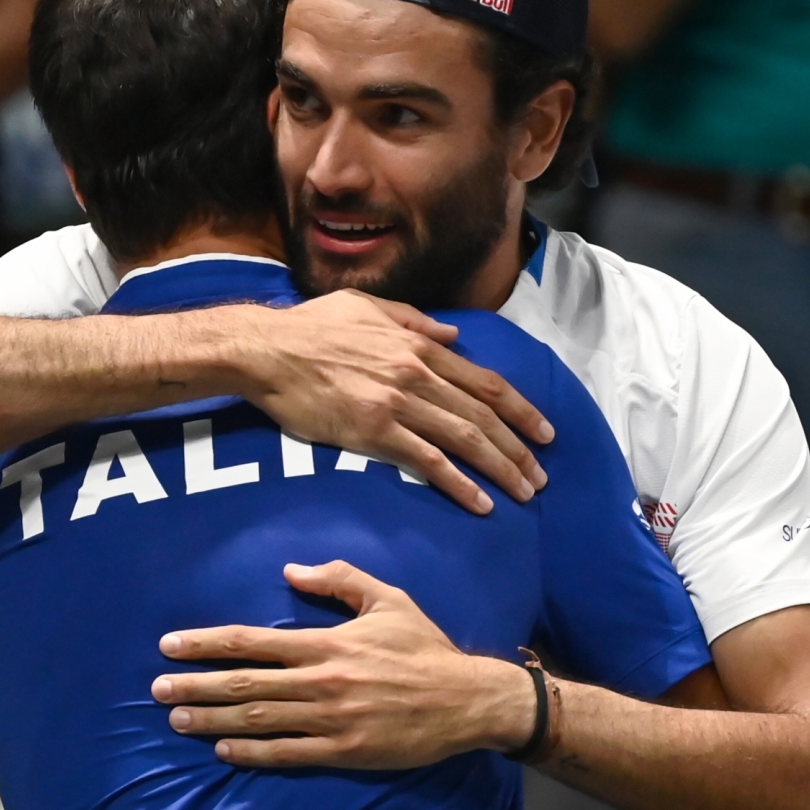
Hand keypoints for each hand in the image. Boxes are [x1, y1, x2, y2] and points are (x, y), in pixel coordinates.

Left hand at [151, 561, 533, 767]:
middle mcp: (323, 680)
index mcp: (327, 643)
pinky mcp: (346, 751)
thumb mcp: (388, 599)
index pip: (253, 641)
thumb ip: (339, 580)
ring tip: (176, 720)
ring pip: (260, 719)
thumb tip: (290, 570)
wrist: (468, 700)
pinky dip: (253, 751)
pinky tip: (223, 749)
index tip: (170, 645)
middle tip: (156, 689)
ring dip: (213, 719)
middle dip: (196, 684)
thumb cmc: (425, 648)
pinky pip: (289, 753)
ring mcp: (332, 719)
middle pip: (246, 683)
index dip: (207, 643)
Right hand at [231, 290, 553, 514]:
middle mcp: (417, 373)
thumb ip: (414, 319)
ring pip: (465, 439)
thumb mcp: (369, 307)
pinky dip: (459, 484)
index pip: (485, 382)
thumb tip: (451, 334)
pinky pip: (428, 461)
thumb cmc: (311, 327)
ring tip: (523, 493)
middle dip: (520, 448)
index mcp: (419, 344)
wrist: (267, 351)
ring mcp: (398, 403)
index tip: (543, 431)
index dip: (521, 409)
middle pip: (484, 415)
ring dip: (500, 469)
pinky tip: (479, 503)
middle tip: (541, 476)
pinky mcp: (374, 431)